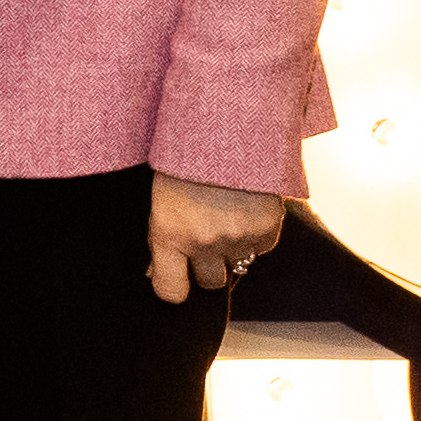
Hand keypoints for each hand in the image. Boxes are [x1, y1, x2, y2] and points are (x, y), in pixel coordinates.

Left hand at [146, 174, 283, 303]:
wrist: (227, 129)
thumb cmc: (185, 161)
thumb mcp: (160, 198)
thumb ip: (160, 238)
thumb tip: (154, 273)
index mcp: (168, 234)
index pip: (170, 291)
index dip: (174, 288)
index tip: (176, 281)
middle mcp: (203, 242)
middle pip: (210, 282)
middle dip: (208, 268)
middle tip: (207, 241)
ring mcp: (236, 237)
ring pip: (238, 265)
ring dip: (233, 249)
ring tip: (227, 217)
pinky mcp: (266, 229)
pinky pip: (261, 248)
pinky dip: (256, 235)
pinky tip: (246, 210)